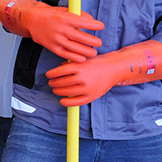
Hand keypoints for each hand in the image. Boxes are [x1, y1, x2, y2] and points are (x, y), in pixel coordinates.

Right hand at [0, 0, 103, 60]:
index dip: (95, 25)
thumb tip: (92, 21)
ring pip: (76, 49)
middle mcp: (62, 29)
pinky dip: (76, 58)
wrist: (33, 20)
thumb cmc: (52, 15)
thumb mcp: (66, 10)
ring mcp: (57, 40)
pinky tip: (82, 58)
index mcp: (66, 18)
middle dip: (94, 41)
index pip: (84, 23)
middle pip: (82, 38)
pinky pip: (67, 55)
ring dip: (87, 52)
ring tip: (93, 52)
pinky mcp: (53, 48)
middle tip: (99, 43)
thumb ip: (79, 15)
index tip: (101, 26)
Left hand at [46, 40, 161, 106]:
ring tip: (55, 90)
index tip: (48, 75)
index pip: (59, 72)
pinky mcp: (91, 96)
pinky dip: (67, 102)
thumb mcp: (83, 59)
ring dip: (58, 91)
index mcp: (79, 66)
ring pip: (66, 92)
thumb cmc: (97, 63)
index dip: (51, 74)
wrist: (114, 69)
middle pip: (61, 82)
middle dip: (53, 83)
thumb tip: (57, 70)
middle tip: (51, 83)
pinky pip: (75, 102)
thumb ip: (70, 64)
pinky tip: (62, 100)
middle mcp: (82, 78)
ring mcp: (87, 88)